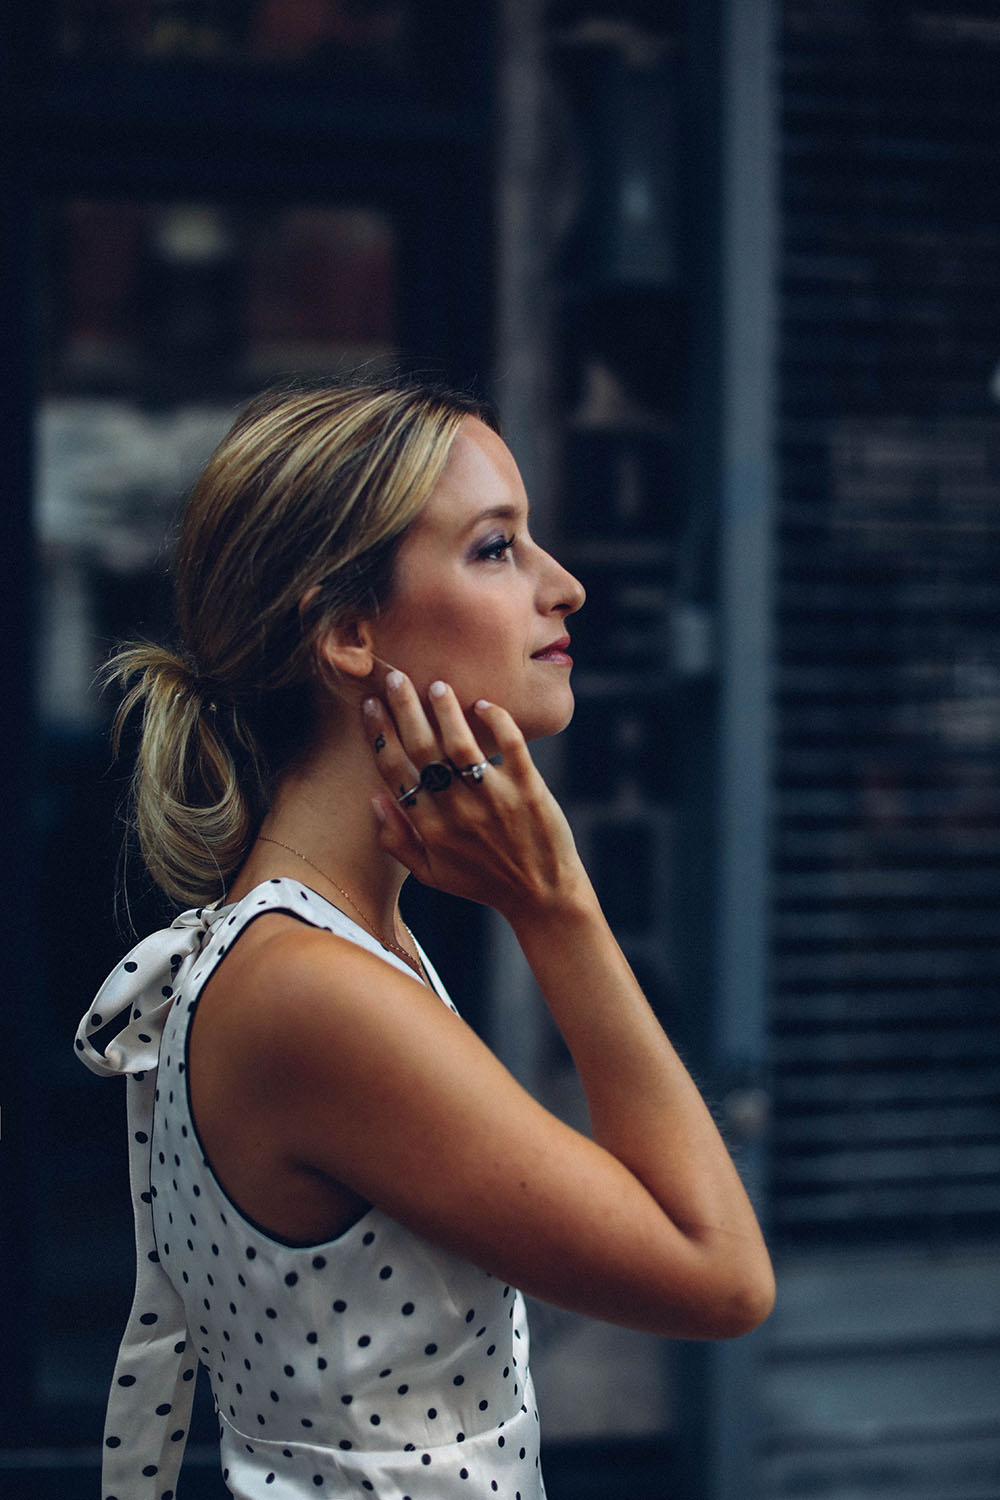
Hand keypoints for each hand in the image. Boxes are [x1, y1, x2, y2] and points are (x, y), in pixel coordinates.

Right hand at [362, 672, 586, 920]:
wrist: (542, 896)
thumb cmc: (484, 882)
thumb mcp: (431, 874)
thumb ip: (396, 840)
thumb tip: (374, 797)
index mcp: (430, 828)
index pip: (395, 772)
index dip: (379, 735)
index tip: (371, 706)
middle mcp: (457, 811)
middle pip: (422, 750)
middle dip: (404, 710)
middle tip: (395, 679)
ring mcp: (494, 799)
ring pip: (462, 744)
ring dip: (446, 711)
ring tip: (437, 686)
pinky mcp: (529, 790)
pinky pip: (511, 746)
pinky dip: (497, 721)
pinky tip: (483, 705)